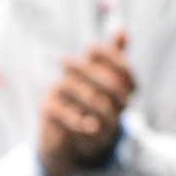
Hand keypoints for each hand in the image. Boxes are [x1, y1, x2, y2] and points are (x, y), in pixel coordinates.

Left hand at [39, 31, 133, 175]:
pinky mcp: (88, 145)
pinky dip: (63, 116)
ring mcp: (106, 129)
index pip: (127, 74)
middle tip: (64, 60)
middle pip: (113, 90)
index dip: (111, 59)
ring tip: (57, 83)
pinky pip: (80, 130)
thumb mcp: (97, 78)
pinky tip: (48, 104)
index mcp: (125, 94)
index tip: (90, 48)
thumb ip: (111, 57)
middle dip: (88, 73)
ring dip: (76, 93)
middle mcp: (120, 111)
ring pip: (99, 109)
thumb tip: (123, 30)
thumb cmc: (88, 104)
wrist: (75, 146)